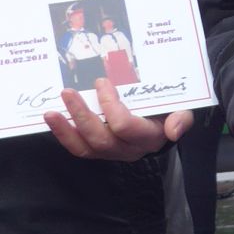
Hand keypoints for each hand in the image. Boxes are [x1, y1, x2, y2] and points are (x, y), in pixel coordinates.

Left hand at [44, 80, 191, 160]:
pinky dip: (64, 135)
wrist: (165, 125)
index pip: (125, 126)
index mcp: (149, 137)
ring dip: (66, 130)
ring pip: (86, 148)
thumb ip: (182, 118)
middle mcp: (130, 149)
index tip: (102, 82)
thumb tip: (174, 130)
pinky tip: (54, 121)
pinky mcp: (100, 150)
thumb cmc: (169, 111)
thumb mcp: (182, 110)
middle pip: (101, 139)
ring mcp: (113, 151)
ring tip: (50, 113)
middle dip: (82, 115)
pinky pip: (80, 148)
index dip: (110, 105)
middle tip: (68, 92)